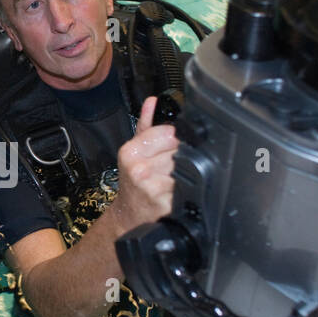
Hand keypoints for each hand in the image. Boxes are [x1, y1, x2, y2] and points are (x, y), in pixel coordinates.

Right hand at [113, 96, 178, 230]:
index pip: (168, 132)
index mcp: (131, 152)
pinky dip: (185, 188)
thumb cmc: (133, 183)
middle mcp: (139, 168)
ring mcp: (152, 186)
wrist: (129, 214)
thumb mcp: (134, 152)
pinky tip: (174, 191)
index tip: (169, 148)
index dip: (174, 139)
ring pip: (185, 167)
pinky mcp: (164, 202)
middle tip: (169, 167)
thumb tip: (152, 101)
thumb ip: (146, 124)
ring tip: (171, 179)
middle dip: (179, 157)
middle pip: (179, 150)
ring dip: (183, 173)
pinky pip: (187, 187)